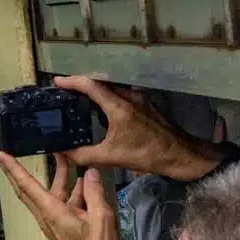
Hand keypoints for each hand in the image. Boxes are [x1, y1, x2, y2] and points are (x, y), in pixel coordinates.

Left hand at [0, 152, 131, 239]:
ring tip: (67, 158)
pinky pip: (61, 203)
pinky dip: (70, 192)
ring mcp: (53, 222)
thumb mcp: (100, 218)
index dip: (12, 168)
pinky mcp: (62, 227)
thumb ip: (94, 193)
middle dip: (22, 169)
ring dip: (58, 177)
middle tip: (15, 152)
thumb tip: (89, 172)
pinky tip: (83, 183)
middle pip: (29, 188)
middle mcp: (46, 215)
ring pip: (50, 194)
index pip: (26, 184)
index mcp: (51, 211)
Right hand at [54, 75, 222, 181]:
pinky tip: (102, 110)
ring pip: (112, 88)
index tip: (56, 82)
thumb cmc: (147, 154)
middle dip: (80, 84)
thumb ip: (85, 155)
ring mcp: (139, 99)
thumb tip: (63, 153)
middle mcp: (129, 97)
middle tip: (64, 91)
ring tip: (79, 99)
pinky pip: (121, 94)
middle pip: (100, 83)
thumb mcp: (112, 157)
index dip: (72, 81)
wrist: (182, 155)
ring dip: (95, 90)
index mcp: (118, 106)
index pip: (91, 86)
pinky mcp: (146, 104)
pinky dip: (107, 96)